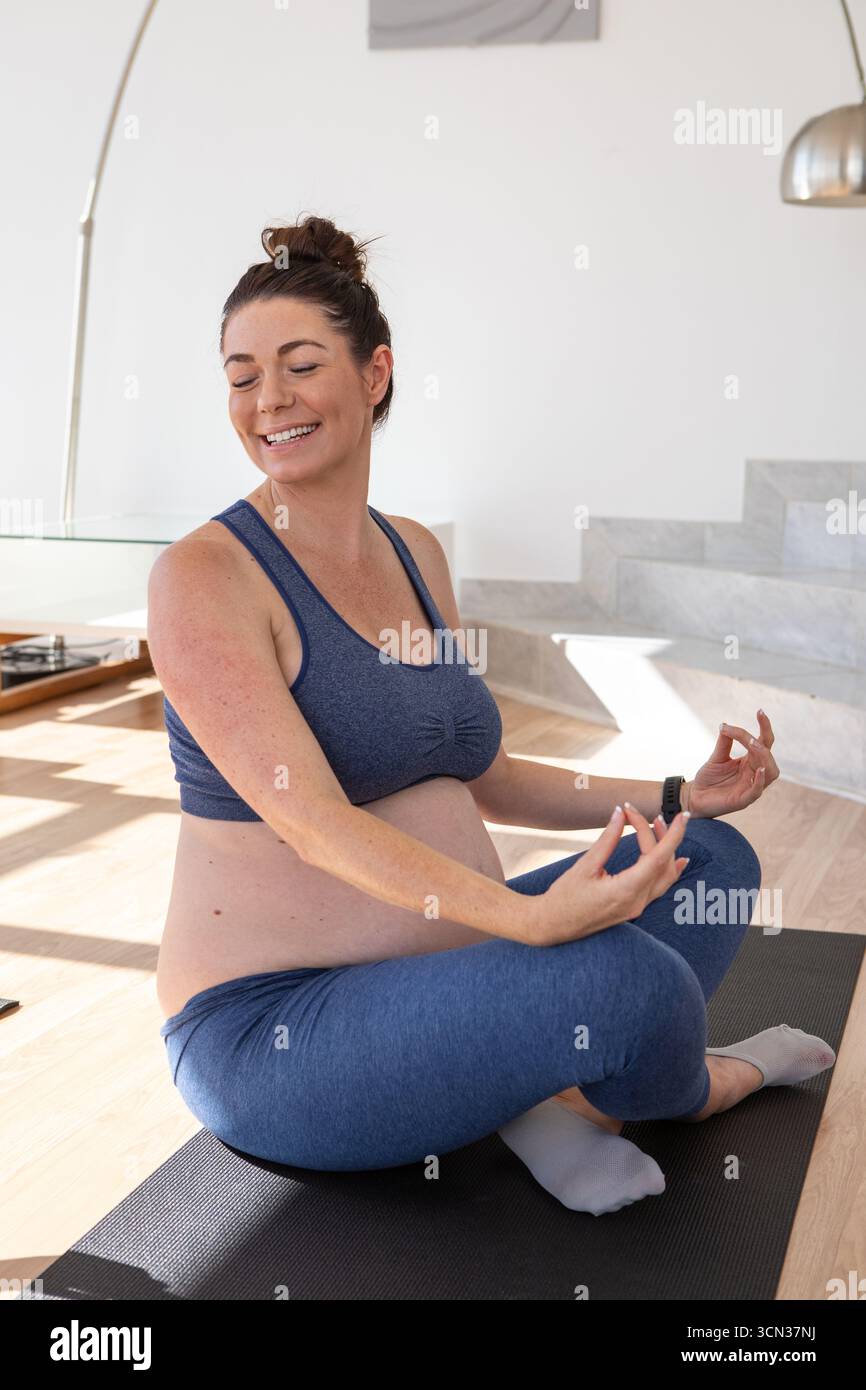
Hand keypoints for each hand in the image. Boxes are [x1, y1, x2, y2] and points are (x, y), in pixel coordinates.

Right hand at [527, 802, 690, 946]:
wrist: (552, 925)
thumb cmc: (564, 897)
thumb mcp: (584, 866)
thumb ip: (607, 839)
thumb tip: (620, 813)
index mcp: (625, 890)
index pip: (659, 858)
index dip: (673, 834)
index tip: (683, 816)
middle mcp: (637, 902)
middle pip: (661, 862)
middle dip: (657, 834)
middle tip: (636, 813)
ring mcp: (637, 908)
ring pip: (664, 875)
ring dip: (665, 849)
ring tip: (657, 825)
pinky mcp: (633, 908)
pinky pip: (659, 887)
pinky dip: (668, 870)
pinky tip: (677, 859)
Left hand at [687, 709, 778, 819]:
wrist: (694, 797)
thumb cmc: (708, 778)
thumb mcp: (716, 757)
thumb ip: (724, 742)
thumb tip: (726, 724)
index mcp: (750, 761)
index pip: (764, 742)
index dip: (765, 727)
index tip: (760, 711)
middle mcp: (754, 773)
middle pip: (768, 756)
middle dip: (762, 743)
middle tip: (747, 737)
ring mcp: (751, 787)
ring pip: (770, 772)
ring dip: (764, 758)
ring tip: (753, 746)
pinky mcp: (744, 800)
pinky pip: (757, 791)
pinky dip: (760, 781)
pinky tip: (759, 771)